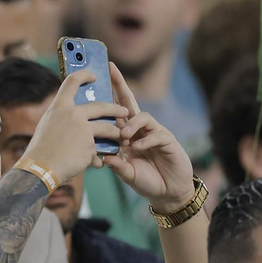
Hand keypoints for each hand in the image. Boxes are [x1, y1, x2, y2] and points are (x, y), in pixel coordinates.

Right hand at [19, 70, 128, 183]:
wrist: (40, 169)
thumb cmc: (40, 150)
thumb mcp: (47, 125)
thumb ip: (61, 117)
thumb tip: (71, 114)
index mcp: (59, 107)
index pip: (72, 81)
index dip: (84, 75)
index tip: (94, 76)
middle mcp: (73, 114)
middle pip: (101, 106)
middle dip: (116, 109)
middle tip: (124, 111)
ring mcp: (83, 130)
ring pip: (108, 128)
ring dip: (116, 133)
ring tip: (121, 138)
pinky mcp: (90, 146)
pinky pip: (98, 151)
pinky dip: (98, 158)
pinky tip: (98, 164)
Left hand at [100, 62, 195, 210]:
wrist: (168, 193)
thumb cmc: (147, 181)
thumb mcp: (127, 174)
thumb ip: (117, 165)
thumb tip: (104, 158)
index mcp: (127, 135)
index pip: (115, 112)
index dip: (106, 98)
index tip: (92, 84)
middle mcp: (139, 130)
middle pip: (129, 103)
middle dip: (120, 85)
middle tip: (110, 69)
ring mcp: (154, 133)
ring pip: (143, 117)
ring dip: (131, 124)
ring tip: (124, 136)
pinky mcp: (167, 140)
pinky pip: (156, 134)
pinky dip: (145, 140)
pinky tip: (137, 148)